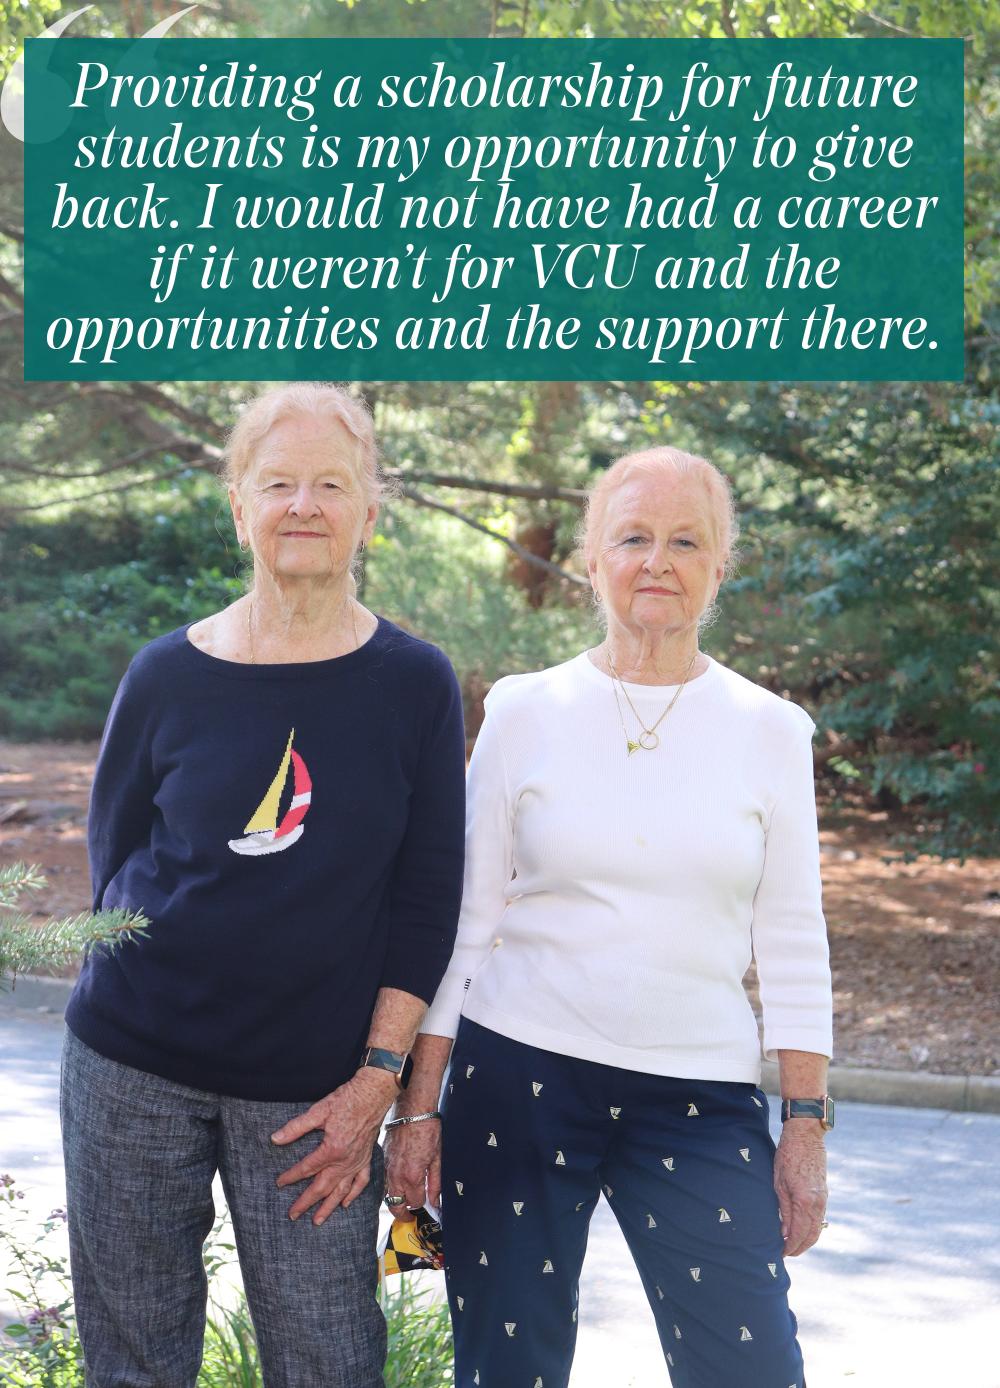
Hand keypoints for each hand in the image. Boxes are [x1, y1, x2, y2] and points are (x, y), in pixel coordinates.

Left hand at [271, 1070, 395, 1225]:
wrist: (373, 1093)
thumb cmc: (347, 1099)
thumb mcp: (318, 1111)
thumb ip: (296, 1127)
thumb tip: (275, 1139)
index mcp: (332, 1149)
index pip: (307, 1168)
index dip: (291, 1176)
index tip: (279, 1183)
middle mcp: (345, 1161)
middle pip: (322, 1187)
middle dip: (306, 1202)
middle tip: (293, 1214)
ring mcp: (357, 1161)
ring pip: (341, 1191)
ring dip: (328, 1207)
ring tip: (317, 1220)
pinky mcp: (367, 1158)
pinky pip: (361, 1182)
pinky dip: (353, 1195)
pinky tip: (345, 1203)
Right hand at [383, 1118, 441, 1221]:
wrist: (412, 1109)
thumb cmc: (427, 1129)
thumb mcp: (437, 1157)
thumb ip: (436, 1183)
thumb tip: (436, 1201)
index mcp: (412, 1176)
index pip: (415, 1202)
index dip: (422, 1204)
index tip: (426, 1202)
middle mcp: (397, 1175)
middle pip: (396, 1205)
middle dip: (403, 1214)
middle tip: (410, 1216)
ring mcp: (388, 1168)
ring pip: (387, 1195)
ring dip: (395, 1200)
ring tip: (404, 1202)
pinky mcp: (383, 1160)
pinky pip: (384, 1181)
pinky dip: (390, 1187)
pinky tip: (398, 1184)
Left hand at [773, 1119, 827, 1256]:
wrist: (806, 1136)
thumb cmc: (787, 1156)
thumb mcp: (778, 1183)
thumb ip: (783, 1210)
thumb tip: (783, 1233)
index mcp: (804, 1201)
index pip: (798, 1234)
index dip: (790, 1247)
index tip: (780, 1253)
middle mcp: (817, 1203)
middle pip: (811, 1235)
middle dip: (799, 1248)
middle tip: (786, 1254)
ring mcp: (823, 1199)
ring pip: (817, 1228)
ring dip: (806, 1240)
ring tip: (792, 1245)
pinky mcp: (824, 1194)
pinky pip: (819, 1218)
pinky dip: (812, 1229)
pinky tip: (801, 1230)